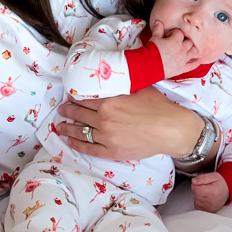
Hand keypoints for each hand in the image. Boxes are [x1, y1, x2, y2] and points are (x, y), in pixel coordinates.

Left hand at [58, 88, 205, 160]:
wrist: (171, 130)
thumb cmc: (158, 107)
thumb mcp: (138, 88)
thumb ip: (120, 86)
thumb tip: (110, 80)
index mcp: (109, 102)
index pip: (84, 99)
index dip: (74, 98)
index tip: (69, 97)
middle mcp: (104, 119)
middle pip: (79, 114)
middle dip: (67, 111)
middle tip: (61, 109)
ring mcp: (106, 137)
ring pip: (80, 132)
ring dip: (67, 128)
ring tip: (60, 125)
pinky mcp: (111, 152)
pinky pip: (88, 149)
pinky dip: (76, 144)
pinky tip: (69, 140)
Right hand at [150, 21, 200, 77]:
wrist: (149, 65)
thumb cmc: (151, 51)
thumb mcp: (154, 38)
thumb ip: (158, 30)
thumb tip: (159, 22)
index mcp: (175, 41)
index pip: (179, 33)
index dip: (173, 33)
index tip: (168, 37)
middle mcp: (182, 49)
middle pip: (189, 42)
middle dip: (184, 41)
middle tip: (178, 42)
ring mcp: (183, 59)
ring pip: (193, 51)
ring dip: (192, 49)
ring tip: (188, 49)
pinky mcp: (182, 68)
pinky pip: (192, 65)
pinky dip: (196, 62)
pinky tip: (198, 60)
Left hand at [191, 172, 229, 211]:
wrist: (228, 189)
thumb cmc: (221, 183)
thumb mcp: (213, 176)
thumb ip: (202, 178)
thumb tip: (194, 181)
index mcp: (211, 191)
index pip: (195, 188)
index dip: (197, 184)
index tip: (202, 183)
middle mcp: (210, 201)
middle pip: (195, 195)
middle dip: (198, 190)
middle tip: (206, 188)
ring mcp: (210, 207)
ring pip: (196, 201)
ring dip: (199, 197)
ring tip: (207, 193)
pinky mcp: (209, 211)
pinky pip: (198, 207)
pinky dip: (199, 203)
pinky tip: (205, 199)